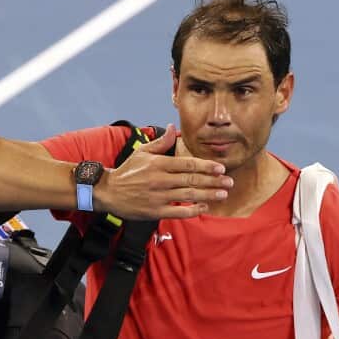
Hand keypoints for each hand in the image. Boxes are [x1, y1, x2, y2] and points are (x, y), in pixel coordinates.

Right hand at [96, 124, 232, 219]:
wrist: (109, 192)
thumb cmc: (127, 172)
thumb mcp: (142, 152)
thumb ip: (160, 142)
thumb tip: (172, 127)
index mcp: (159, 164)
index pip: (188, 164)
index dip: (206, 166)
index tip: (221, 168)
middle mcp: (160, 180)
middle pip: (192, 179)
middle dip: (213, 181)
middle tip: (229, 182)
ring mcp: (159, 196)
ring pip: (188, 195)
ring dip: (208, 195)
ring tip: (223, 194)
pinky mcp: (155, 211)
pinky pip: (178, 211)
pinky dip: (192, 209)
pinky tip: (204, 207)